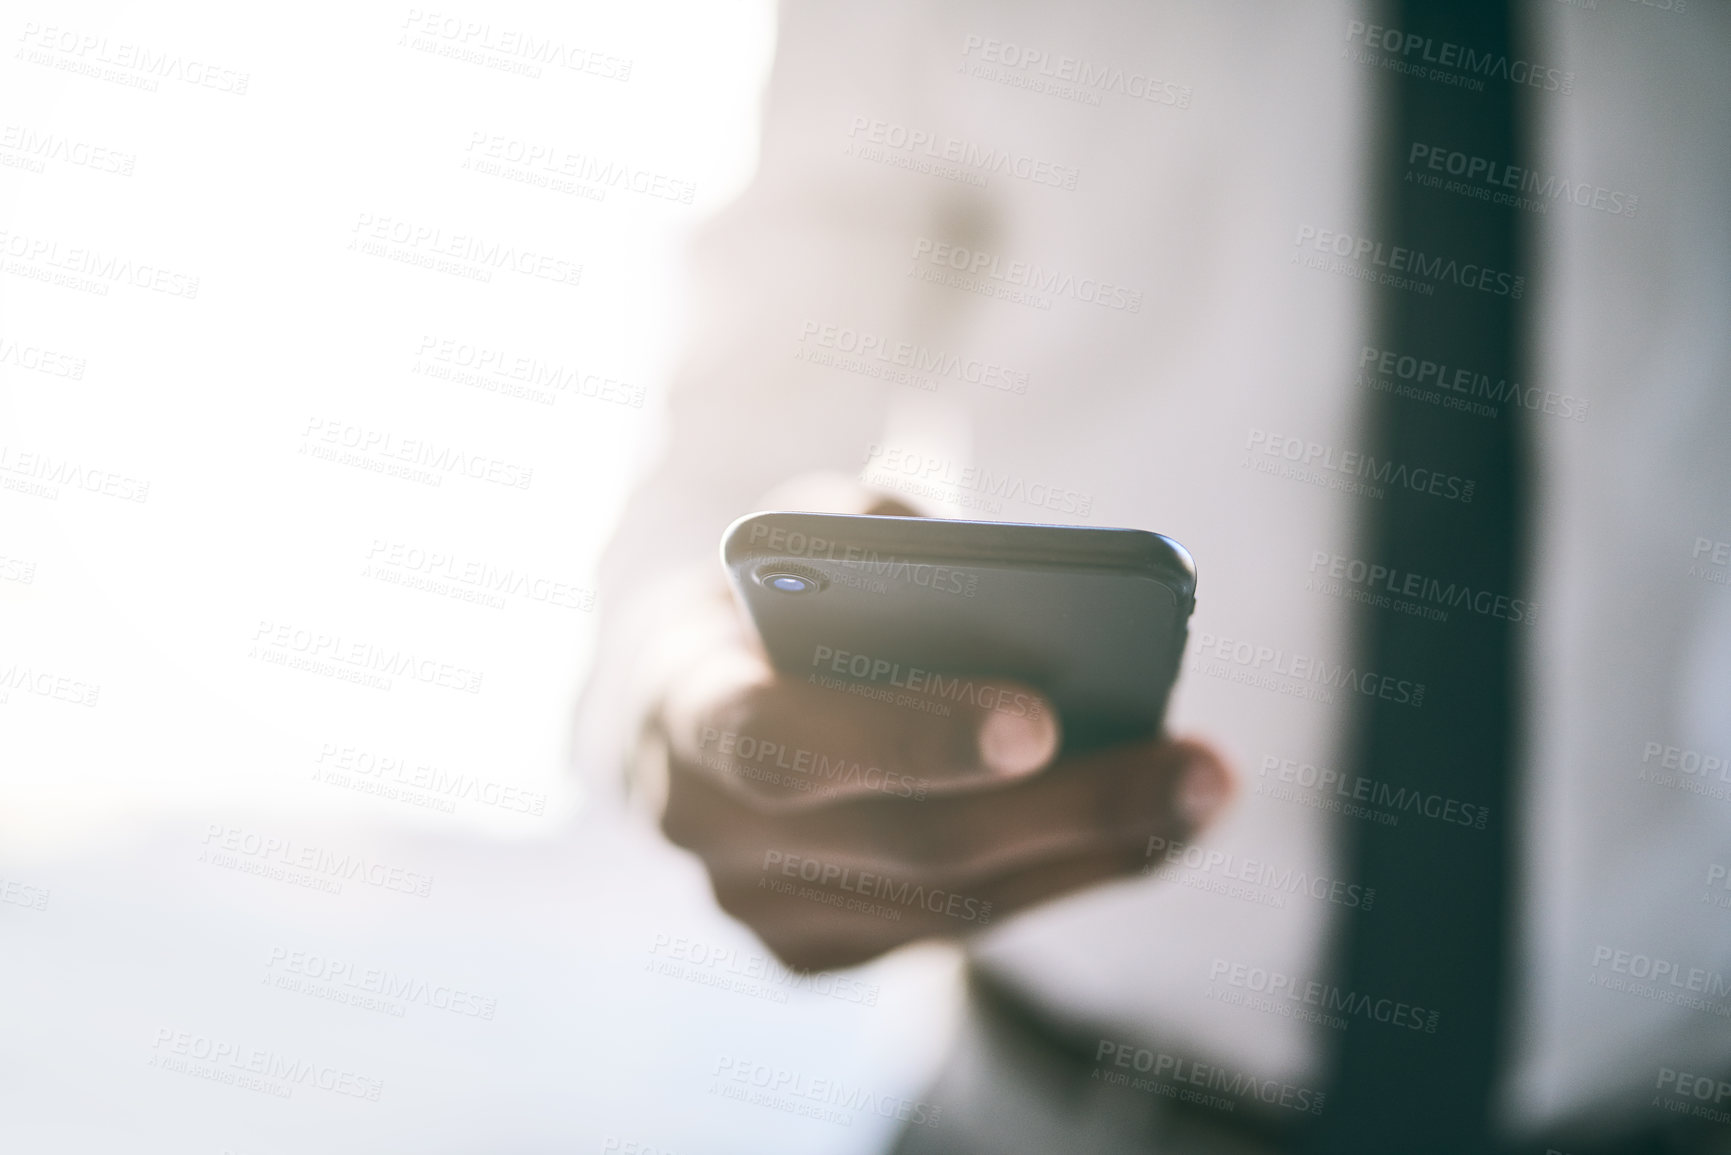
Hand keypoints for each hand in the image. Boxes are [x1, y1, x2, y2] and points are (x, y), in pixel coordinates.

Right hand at [653, 582, 1234, 972]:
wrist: (682, 705)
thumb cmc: (764, 600)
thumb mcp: (793, 534)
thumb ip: (869, 531)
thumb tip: (987, 562)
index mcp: (682, 710)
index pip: (781, 741)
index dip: (906, 738)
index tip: (1042, 719)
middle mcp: (708, 833)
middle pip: (906, 846)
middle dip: (1067, 809)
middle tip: (1199, 766)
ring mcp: (759, 910)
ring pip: (950, 908)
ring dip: (1094, 851)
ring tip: (1203, 789)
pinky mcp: (812, 952)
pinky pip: (957, 933)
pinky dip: (1063, 879)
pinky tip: (1152, 829)